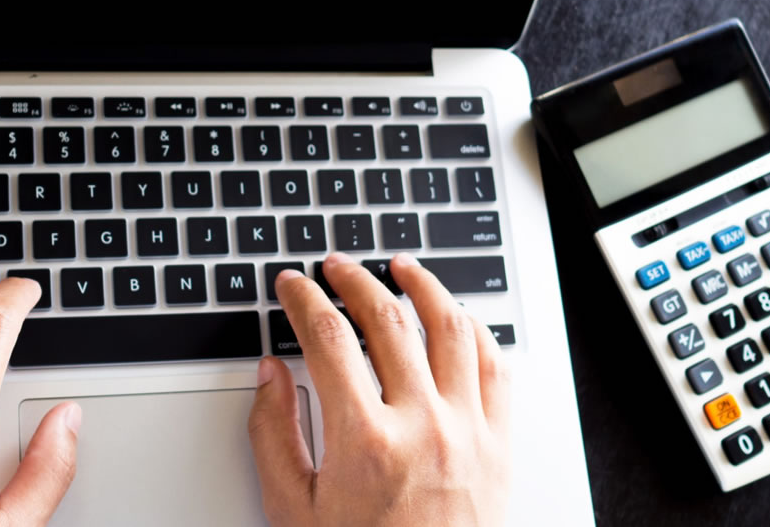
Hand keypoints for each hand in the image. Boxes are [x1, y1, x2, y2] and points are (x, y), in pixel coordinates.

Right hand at [248, 252, 511, 526]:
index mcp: (365, 441)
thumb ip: (274, 434)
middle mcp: (423, 426)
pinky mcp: (499, 444)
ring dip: (423, 286)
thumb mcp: (293, 508)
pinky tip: (456, 317)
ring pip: (451, 329)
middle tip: (335, 267)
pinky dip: (475, 330)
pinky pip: (496, 367)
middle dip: (355, 280)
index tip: (293, 286)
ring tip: (401, 267)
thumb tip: (270, 374)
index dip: (304, 300)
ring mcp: (469, 431)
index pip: (328, 338)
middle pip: (388, 320)